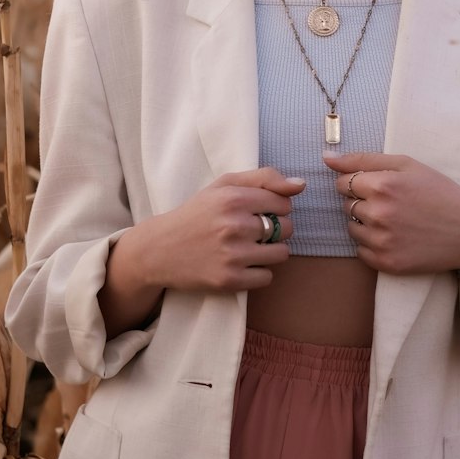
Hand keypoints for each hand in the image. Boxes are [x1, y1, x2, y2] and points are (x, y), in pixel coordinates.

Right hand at [110, 168, 304, 307]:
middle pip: (287, 228)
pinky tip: (241, 264)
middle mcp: (234, 225)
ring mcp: (233, 255)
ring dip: (270, 251)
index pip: (284, 203)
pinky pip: (267, 277)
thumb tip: (300, 185)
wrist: (158, 250)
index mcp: (234, 198)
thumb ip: (263, 178)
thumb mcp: (224, 185)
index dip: (275, 208)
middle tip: (252, 231)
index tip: (258, 212)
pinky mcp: (229, 280)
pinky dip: (259, 272)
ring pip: (282, 253)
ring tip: (249, 248)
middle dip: (275, 229)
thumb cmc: (196, 214)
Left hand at [323, 152, 459, 277]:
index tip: (377, 186)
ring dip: (365, 224)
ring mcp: (381, 241)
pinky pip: (361, 251)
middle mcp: (378, 214)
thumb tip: (325, 158)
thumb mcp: (407, 165)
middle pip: (346, 205)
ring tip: (395, 221)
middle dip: (363, 202)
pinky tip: (396, 237)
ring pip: (351, 228)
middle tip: (392, 204)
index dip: (357, 183)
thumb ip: (363, 159)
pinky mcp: (385, 263)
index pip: (342, 183)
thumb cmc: (439, 192)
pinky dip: (373, 244)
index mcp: (382, 185)